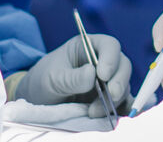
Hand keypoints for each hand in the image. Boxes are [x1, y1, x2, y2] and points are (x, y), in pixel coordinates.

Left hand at [13, 34, 131, 117]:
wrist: (39, 99)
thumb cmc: (43, 80)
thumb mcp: (52, 78)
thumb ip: (71, 77)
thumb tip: (92, 74)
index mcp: (88, 46)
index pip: (109, 45)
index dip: (110, 58)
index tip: (103, 75)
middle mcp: (102, 61)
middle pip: (123, 65)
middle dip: (119, 81)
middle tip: (111, 95)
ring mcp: (107, 80)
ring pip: (123, 86)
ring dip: (114, 100)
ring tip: (93, 112)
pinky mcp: (108, 98)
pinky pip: (122, 102)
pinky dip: (122, 109)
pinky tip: (115, 116)